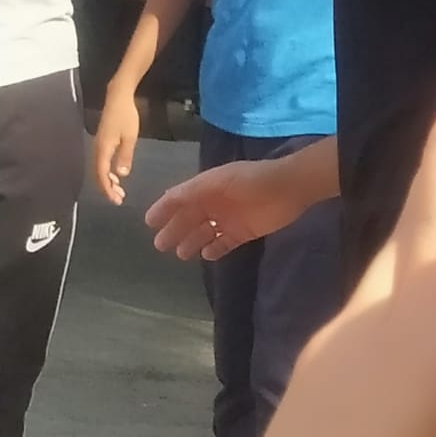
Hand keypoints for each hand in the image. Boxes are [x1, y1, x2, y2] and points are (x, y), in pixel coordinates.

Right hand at [94, 83, 139, 204]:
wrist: (118, 97)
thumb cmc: (126, 116)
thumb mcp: (129, 137)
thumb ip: (125, 156)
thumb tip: (120, 175)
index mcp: (103, 149)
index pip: (101, 174)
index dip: (107, 189)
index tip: (115, 200)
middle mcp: (97, 149)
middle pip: (98, 174)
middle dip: (107, 189)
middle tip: (119, 200)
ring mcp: (98, 145)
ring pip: (100, 169)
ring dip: (108, 181)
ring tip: (120, 192)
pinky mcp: (102, 142)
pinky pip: (102, 162)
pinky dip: (108, 172)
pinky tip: (116, 176)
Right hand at [146, 153, 304, 260]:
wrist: (287, 189)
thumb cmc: (250, 181)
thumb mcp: (218, 181)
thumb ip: (193, 190)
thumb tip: (168, 198)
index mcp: (207, 187)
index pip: (180, 198)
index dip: (164, 209)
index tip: (149, 222)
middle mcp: (216, 202)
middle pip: (190, 218)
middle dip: (175, 230)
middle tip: (160, 245)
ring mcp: (230, 218)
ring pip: (205, 232)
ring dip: (192, 241)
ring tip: (180, 254)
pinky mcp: (244, 231)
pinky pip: (225, 242)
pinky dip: (215, 249)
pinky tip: (206, 255)